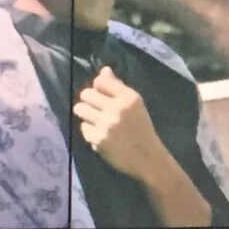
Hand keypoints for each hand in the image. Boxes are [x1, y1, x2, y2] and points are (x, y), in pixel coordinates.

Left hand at [73, 67, 172, 189]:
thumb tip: (104, 70)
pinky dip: (90, 131)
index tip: (101, 96)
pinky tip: (100, 135)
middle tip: (95, 109)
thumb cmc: (141, 129)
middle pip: (86, 94)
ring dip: (85, 114)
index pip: (100, 81)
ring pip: (80, 109)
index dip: (98, 88)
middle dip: (88, 101)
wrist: (148, 158)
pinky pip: (83, 128)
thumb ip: (118, 87)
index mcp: (129, 97)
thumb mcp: (135, 105)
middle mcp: (117, 108)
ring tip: (95, 120)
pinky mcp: (98, 139)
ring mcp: (107, 124)